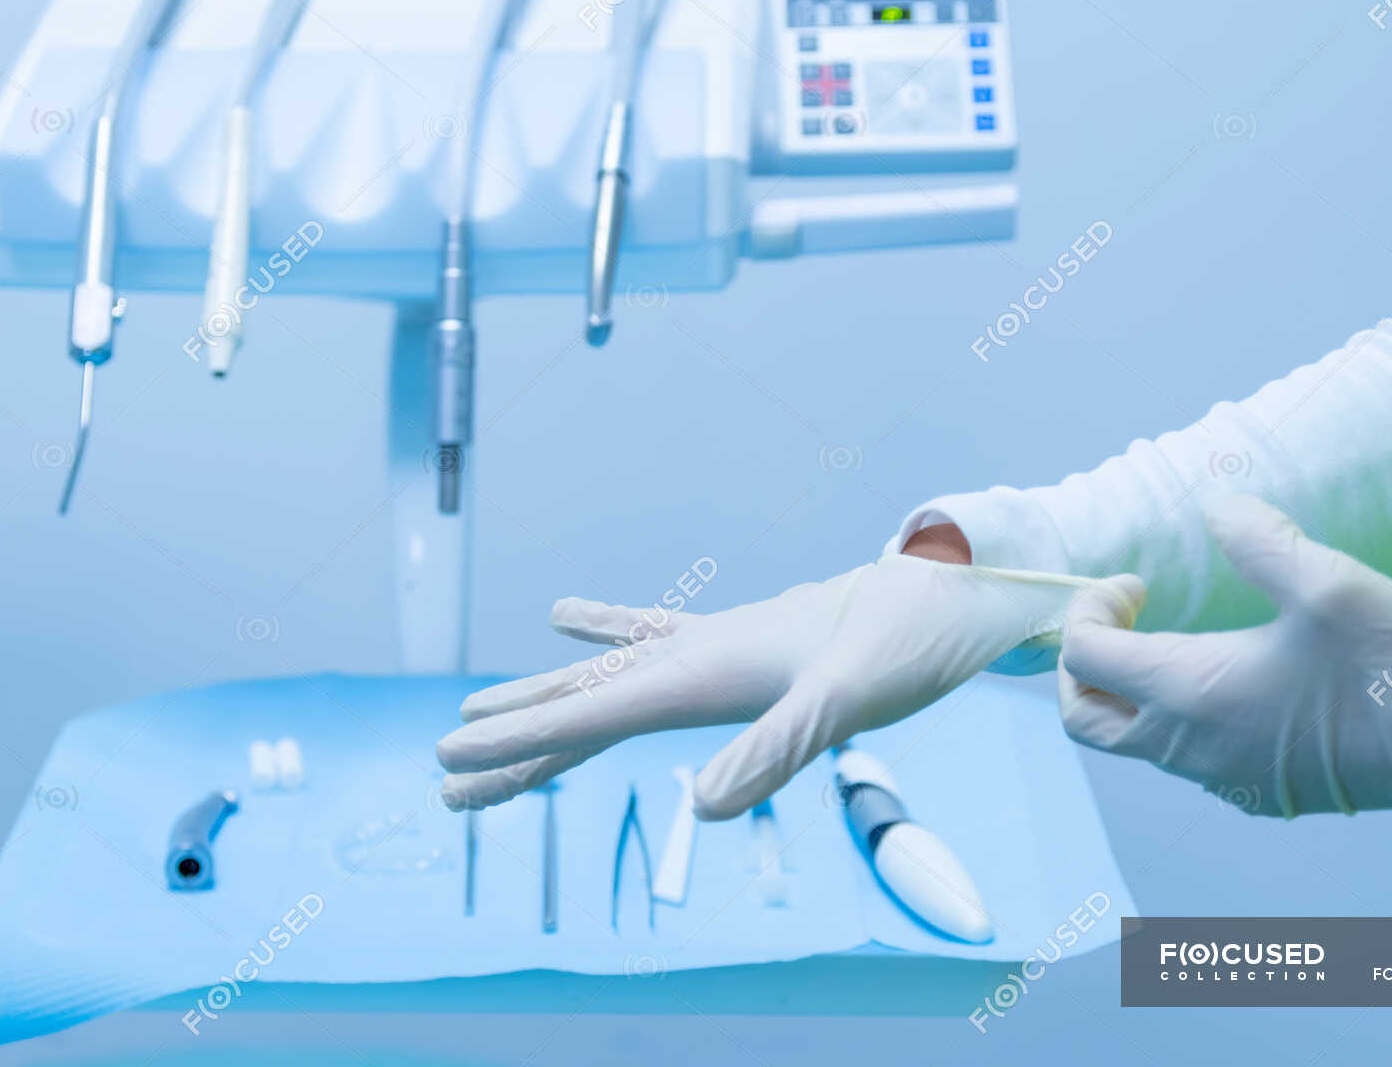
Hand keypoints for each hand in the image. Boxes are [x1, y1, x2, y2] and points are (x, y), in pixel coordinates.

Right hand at [436, 554, 1087, 819]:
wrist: (949, 582)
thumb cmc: (906, 639)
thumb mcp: (851, 700)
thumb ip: (779, 748)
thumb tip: (704, 808)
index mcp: (704, 669)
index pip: (590, 716)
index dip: (516, 747)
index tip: (448, 768)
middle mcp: (695, 651)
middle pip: (581, 700)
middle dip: (513, 739)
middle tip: (442, 773)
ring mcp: (712, 641)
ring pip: (603, 677)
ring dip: (542, 702)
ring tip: (478, 716)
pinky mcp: (737, 639)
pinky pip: (647, 643)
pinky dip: (601, 636)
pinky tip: (568, 617)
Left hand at [1058, 495, 1391, 816]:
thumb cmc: (1389, 662)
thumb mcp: (1324, 580)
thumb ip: (1258, 540)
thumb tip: (1218, 510)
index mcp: (1189, 694)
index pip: (1083, 656)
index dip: (1090, 609)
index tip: (1137, 583)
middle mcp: (1190, 748)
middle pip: (1086, 717)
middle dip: (1085, 663)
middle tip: (1125, 618)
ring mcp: (1222, 777)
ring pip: (1134, 741)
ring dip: (1131, 689)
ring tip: (1176, 638)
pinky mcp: (1256, 792)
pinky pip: (1184, 758)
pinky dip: (1173, 716)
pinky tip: (1224, 678)